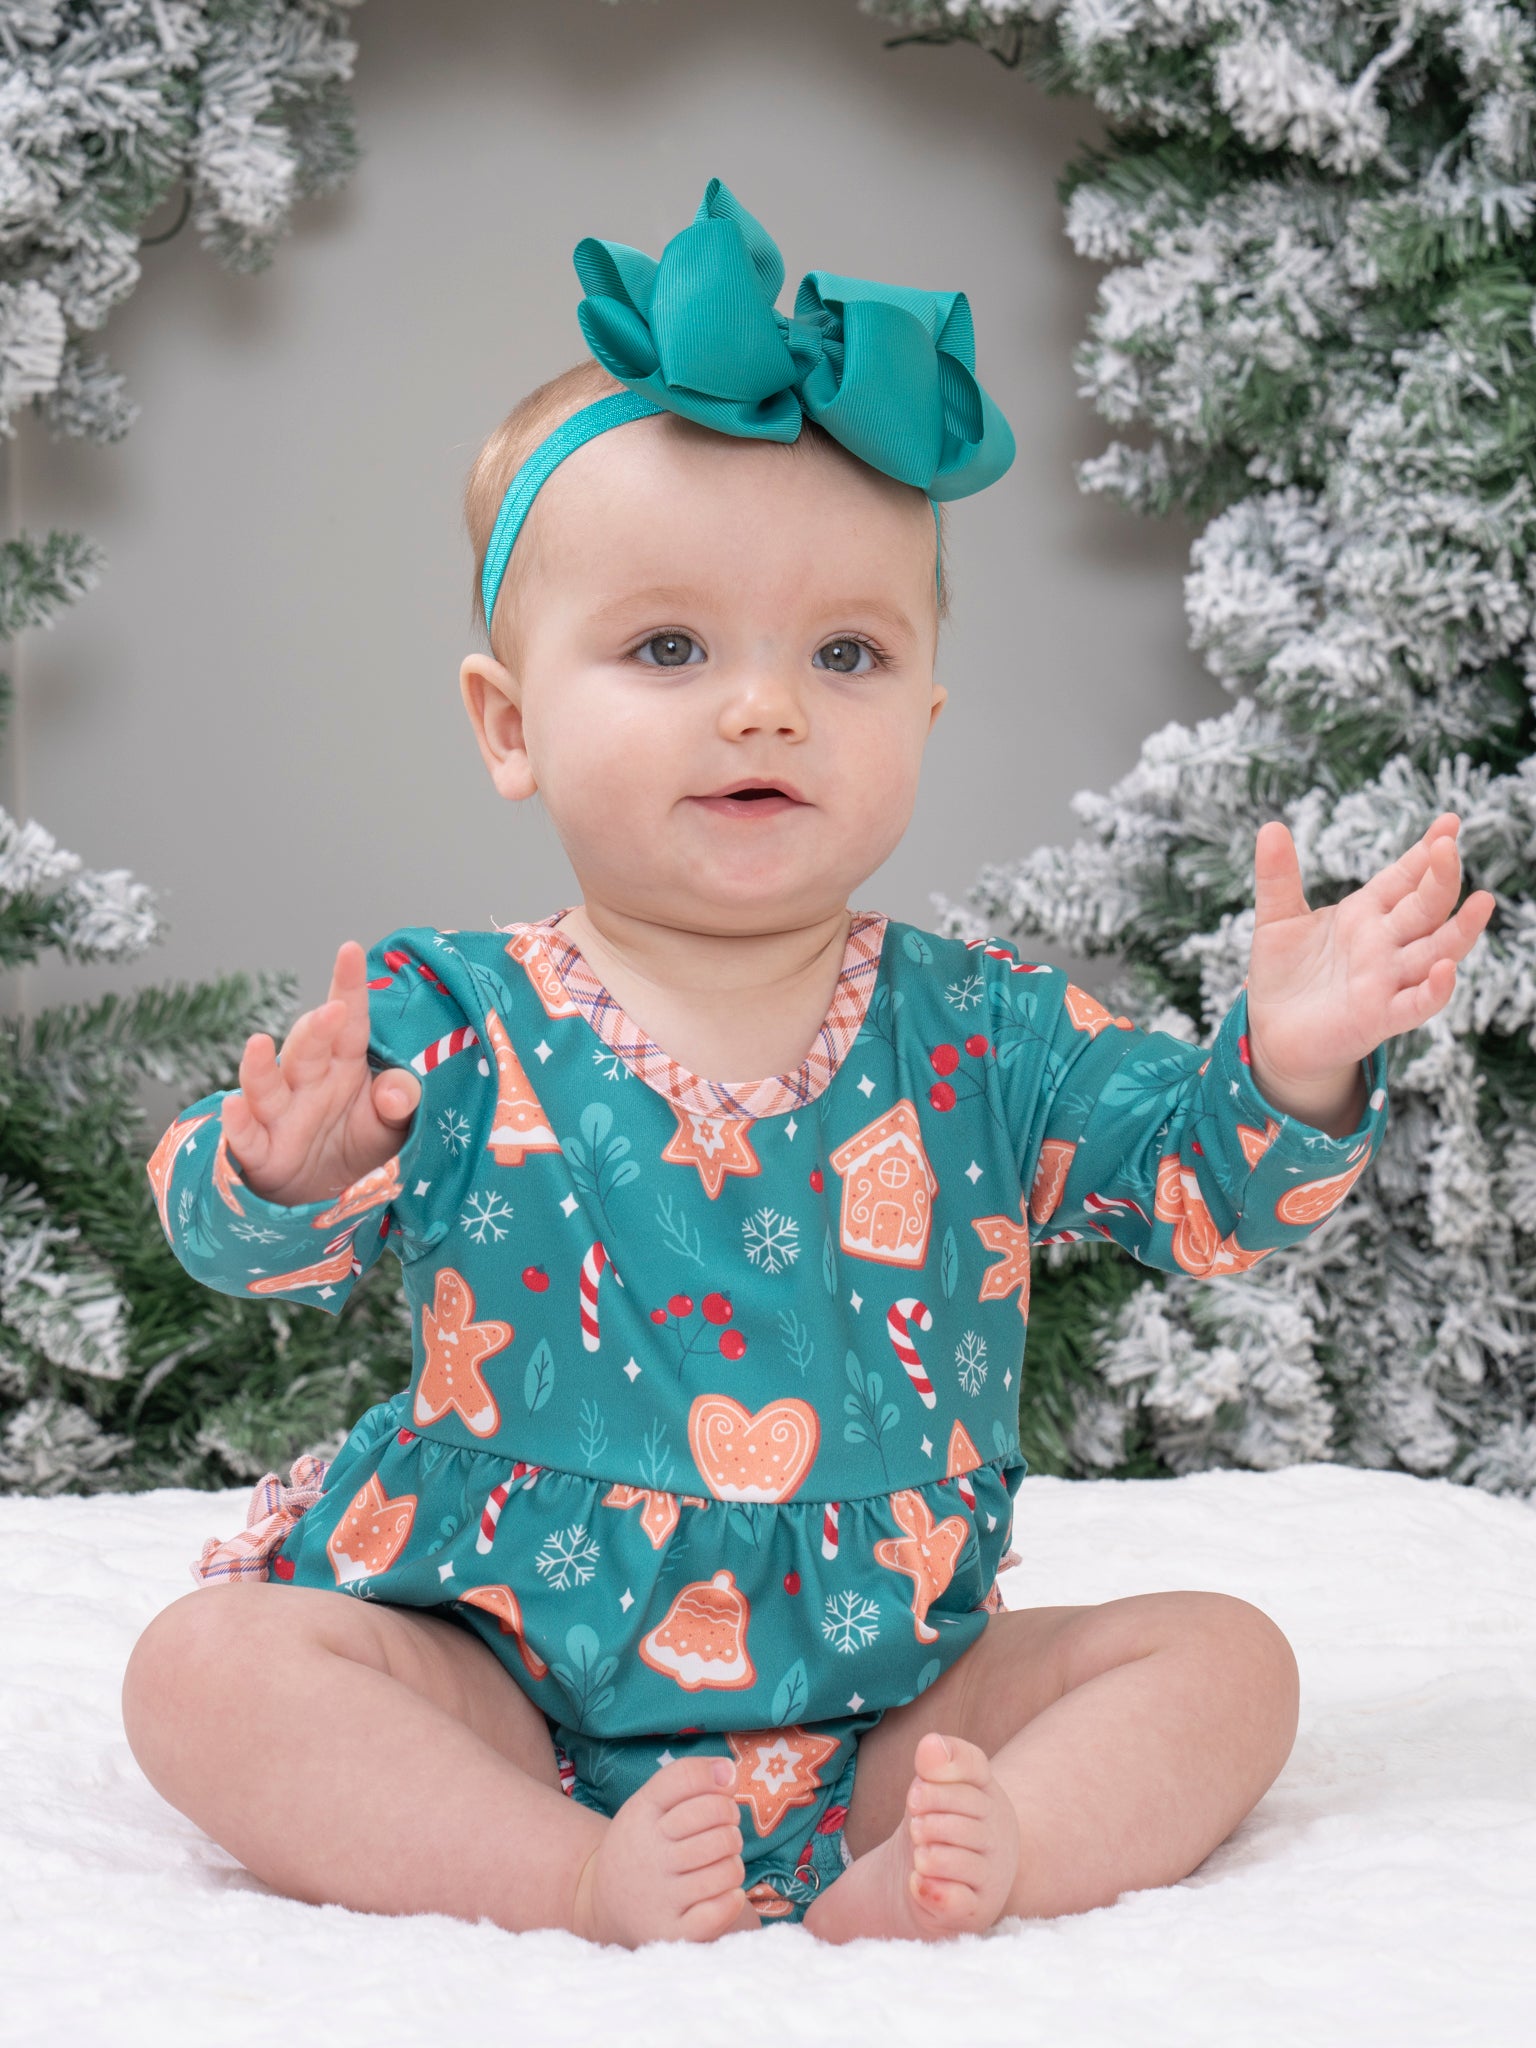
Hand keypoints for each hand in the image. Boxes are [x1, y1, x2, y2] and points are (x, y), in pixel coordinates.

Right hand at [220, 940, 421, 1205]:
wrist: (321, 1193)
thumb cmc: (355, 1142)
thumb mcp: (390, 1125)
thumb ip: (399, 1102)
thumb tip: (398, 1091)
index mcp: (344, 1064)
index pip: (349, 1021)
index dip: (348, 986)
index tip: (350, 950)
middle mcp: (308, 1081)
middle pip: (308, 1048)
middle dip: (316, 1029)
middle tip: (331, 1011)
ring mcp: (279, 1113)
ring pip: (267, 1085)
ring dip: (261, 1066)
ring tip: (259, 1043)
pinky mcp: (260, 1150)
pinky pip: (246, 1136)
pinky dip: (237, 1125)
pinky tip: (234, 1108)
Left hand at [1243, 811, 1495, 1127]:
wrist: (1272, 1031)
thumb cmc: (1283, 974)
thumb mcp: (1276, 919)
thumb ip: (1278, 877)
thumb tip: (1270, 826)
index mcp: (1366, 913)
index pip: (1405, 876)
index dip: (1426, 850)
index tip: (1449, 822)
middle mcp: (1385, 943)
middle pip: (1426, 906)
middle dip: (1440, 878)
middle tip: (1448, 846)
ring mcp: (1387, 979)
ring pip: (1436, 951)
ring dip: (1460, 930)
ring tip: (1482, 902)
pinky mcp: (1378, 1017)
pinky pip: (1416, 1004)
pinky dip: (1433, 990)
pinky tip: (1446, 970)